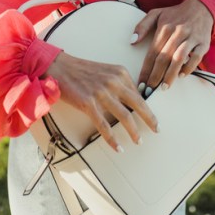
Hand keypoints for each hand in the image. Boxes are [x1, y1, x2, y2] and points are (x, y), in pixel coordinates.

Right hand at [42, 52, 158, 151]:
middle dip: (150, 120)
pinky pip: (104, 126)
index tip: (152, 118)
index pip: (138, 93)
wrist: (58, 67)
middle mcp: (114, 82)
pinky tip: (118, 147)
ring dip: (134, 132)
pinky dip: (112, 139)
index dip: (147, 108)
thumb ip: (119, 83)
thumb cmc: (80, 70)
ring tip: (138, 141)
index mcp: (120, 72)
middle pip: (138, 104)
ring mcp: (101, 93)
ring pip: (125, 117)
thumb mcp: (106, 71)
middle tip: (156, 130)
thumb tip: (132, 101)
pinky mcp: (88, 104)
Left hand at [134, 0, 212, 93]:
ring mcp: (191, 37)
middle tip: (149, 90)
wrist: (201, 7)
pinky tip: (181, 76)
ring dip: (170, 74)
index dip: (146, 69)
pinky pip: (196, 57)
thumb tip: (132, 41)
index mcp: (164, 28)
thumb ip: (142, 26)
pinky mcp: (203, 42)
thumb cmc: (176, 14)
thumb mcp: (156, 14)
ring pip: (179, 58)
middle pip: (164, 57)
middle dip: (155, 75)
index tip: (140, 83)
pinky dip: (189, 67)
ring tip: (163, 87)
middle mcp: (177, 32)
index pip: (152, 52)